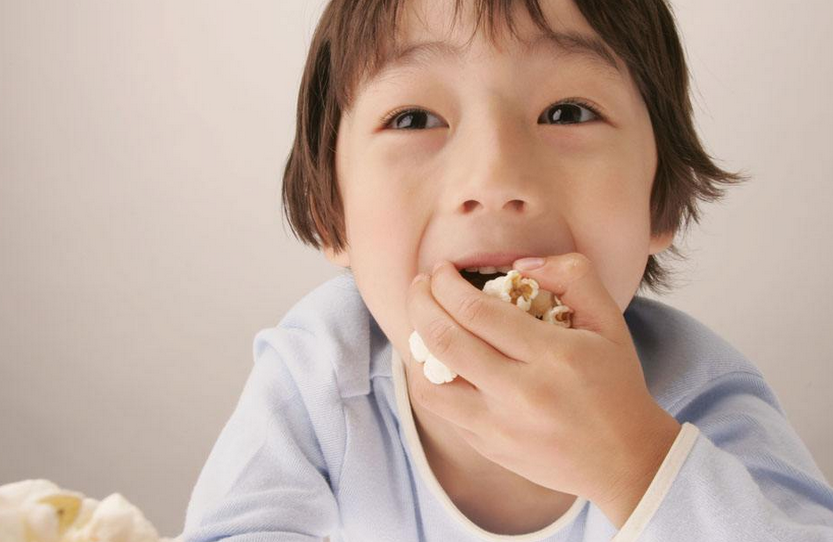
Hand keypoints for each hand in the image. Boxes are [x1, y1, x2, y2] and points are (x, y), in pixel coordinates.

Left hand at [406, 253, 680, 526]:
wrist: (625, 461)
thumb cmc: (616, 384)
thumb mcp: (609, 321)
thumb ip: (573, 276)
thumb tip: (520, 264)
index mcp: (553, 355)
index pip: (477, 311)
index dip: (447, 284)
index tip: (442, 270)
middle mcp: (520, 392)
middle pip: (445, 340)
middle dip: (420, 302)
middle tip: (419, 284)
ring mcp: (499, 425)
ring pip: (430, 383)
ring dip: (415, 344)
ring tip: (420, 321)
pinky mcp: (488, 446)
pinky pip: (440, 410)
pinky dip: (426, 379)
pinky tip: (432, 359)